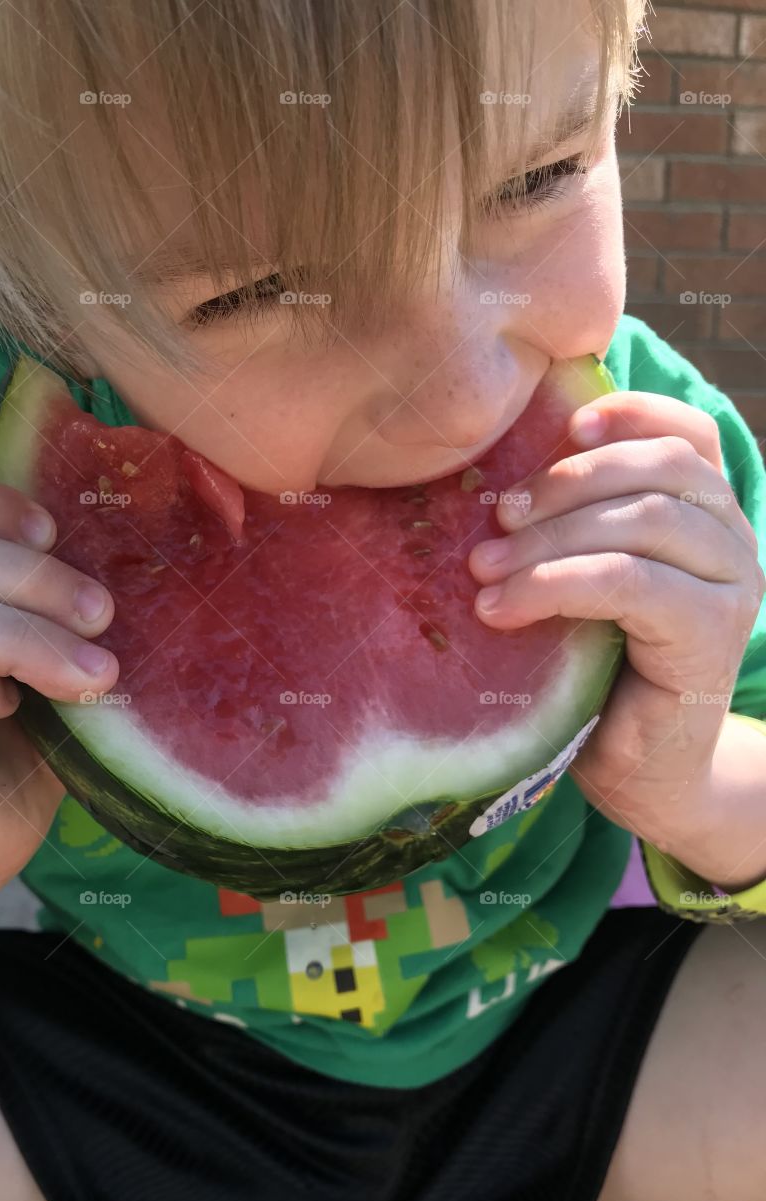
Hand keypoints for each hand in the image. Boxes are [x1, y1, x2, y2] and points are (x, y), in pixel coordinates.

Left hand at [467, 391, 765, 848]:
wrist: (640, 771)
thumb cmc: (598, 673)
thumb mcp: (582, 584)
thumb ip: (572, 530)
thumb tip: (492, 484)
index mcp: (705, 516)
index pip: (688, 435)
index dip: (631, 415)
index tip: (565, 426)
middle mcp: (732, 541)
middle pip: (658, 469)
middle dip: (563, 485)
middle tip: (494, 519)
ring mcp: (732, 585)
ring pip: (641, 520)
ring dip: (547, 540)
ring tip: (483, 572)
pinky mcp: (711, 634)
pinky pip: (629, 581)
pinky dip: (555, 585)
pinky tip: (504, 608)